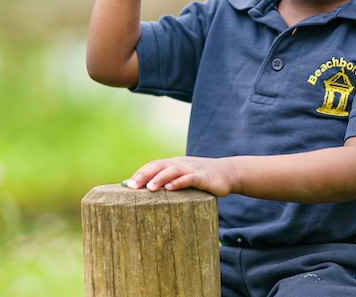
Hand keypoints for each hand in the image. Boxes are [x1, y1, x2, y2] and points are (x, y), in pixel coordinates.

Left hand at [123, 156, 237, 196]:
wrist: (228, 172)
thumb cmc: (202, 178)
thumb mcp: (184, 177)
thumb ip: (169, 182)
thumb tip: (147, 192)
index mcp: (174, 164)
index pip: (153, 165)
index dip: (140, 173)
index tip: (127, 185)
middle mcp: (181, 164)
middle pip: (159, 166)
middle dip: (145, 175)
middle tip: (132, 187)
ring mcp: (193, 169)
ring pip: (173, 170)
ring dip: (160, 178)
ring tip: (150, 188)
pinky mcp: (204, 177)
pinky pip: (190, 178)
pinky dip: (180, 181)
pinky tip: (172, 187)